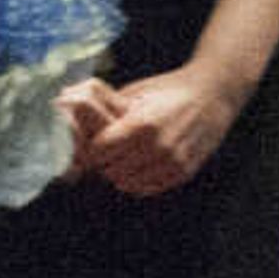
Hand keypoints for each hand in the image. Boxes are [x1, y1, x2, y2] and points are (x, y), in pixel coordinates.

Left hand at [73, 60, 249, 196]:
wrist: (215, 94)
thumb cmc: (170, 89)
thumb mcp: (135, 92)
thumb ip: (104, 107)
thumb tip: (63, 107)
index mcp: (143, 123)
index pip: (98, 151)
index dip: (90, 147)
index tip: (90, 141)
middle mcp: (159, 146)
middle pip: (110, 168)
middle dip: (103, 161)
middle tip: (106, 150)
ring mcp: (174, 161)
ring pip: (126, 182)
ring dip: (118, 172)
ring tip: (122, 157)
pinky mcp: (184, 172)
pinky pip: (148, 187)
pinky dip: (137, 180)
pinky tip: (138, 165)